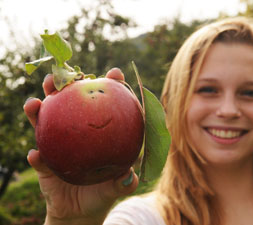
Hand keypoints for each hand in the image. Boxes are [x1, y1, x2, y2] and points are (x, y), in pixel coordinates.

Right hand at [24, 68, 137, 224]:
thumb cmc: (103, 192)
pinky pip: (39, 158)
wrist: (81, 211)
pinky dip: (37, 156)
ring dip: (38, 111)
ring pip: (45, 122)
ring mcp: (58, 144)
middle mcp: (76, 132)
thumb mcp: (117, 187)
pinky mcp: (44, 163)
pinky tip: (36, 155)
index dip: (110, 86)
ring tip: (35, 104)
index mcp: (97, 132)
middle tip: (57, 78)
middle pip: (68, 103)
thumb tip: (129, 175)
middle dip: (61, 85)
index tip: (115, 74)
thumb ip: (124, 182)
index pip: (104, 103)